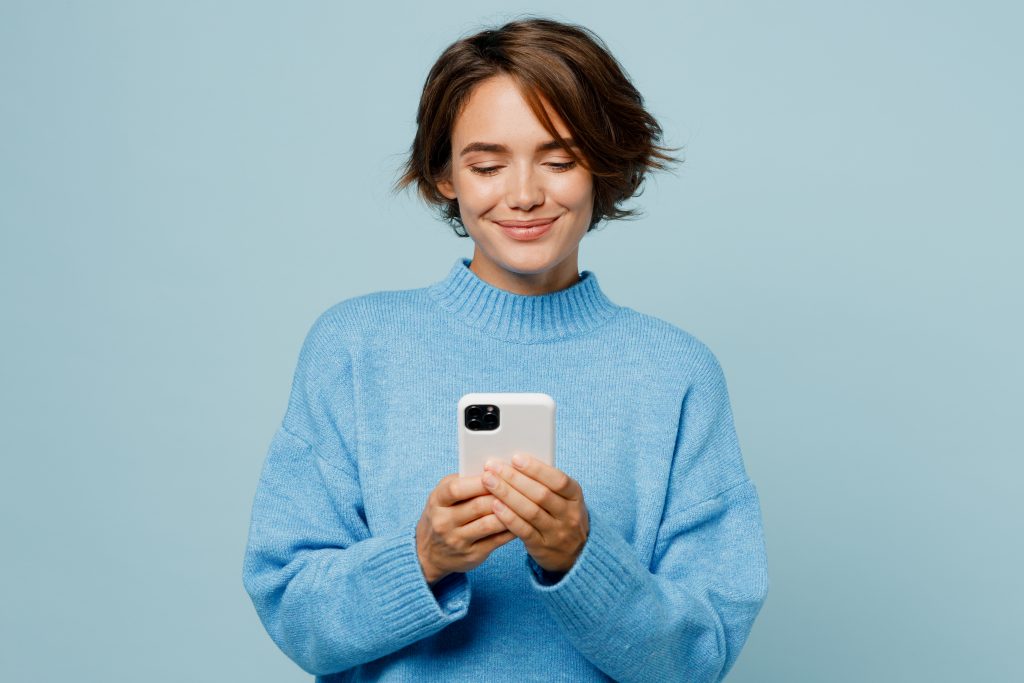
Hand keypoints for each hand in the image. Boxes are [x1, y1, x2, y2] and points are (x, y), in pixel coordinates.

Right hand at [416, 473, 515, 585]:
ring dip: (510, 512)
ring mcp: (457, 541)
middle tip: (521, 485)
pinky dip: (512, 528)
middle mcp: (444, 522)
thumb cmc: (443, 514)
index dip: (479, 481)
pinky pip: (496, 540)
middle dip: (501, 494)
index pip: (456, 489)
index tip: (498, 472)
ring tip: (525, 501)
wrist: (428, 552)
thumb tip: (496, 469)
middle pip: (477, 506)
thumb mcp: (444, 496)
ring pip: (489, 524)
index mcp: (437, 501)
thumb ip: (464, 483)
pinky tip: (523, 520)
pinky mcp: (471, 555)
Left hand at [482, 454, 588, 574]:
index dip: (536, 469)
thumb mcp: (565, 498)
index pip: (558, 480)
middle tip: (492, 467)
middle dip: (514, 478)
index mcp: (575, 496)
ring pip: (530, 511)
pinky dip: (508, 517)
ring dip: (507, 494)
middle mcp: (569, 515)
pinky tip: (494, 505)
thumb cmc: (562, 515)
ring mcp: (557, 533)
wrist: (576, 553)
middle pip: (541, 494)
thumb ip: (546, 482)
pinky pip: (523, 531)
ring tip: (488, 482)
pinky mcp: (542, 547)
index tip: (515, 458)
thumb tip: (515, 462)